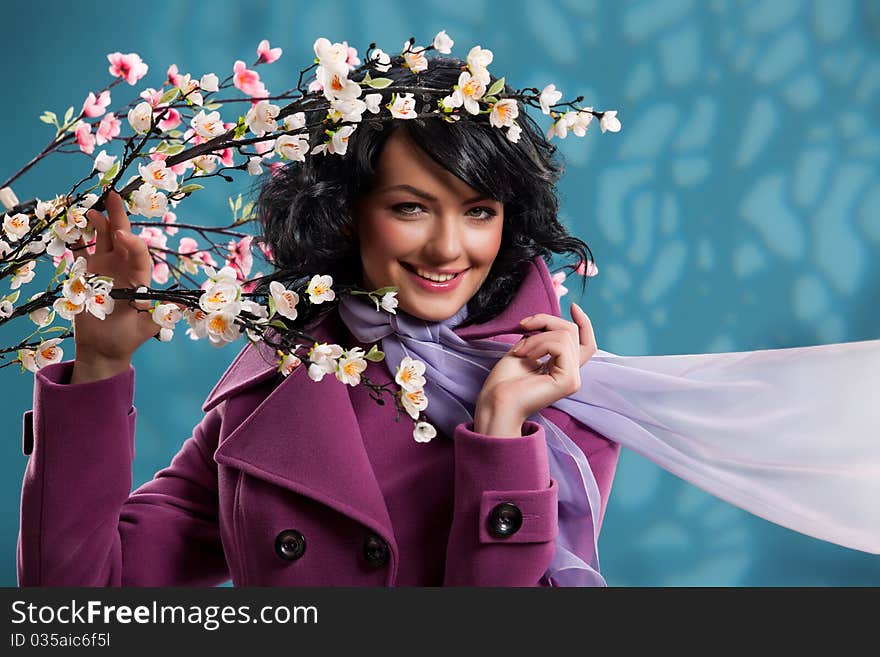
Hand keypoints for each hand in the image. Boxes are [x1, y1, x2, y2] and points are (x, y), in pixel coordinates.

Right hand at [69, 190, 169, 368]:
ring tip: (89, 207)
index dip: (132, 243)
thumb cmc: (128, 337)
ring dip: (97, 222)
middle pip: (122, 237)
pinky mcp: (87, 272)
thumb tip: (181, 306)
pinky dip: (78, 236)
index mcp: (141, 277)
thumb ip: (162, 314)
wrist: (104, 347)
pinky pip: (83, 250)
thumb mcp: (148, 326)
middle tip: (113, 194)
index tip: (123, 236)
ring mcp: (105, 267)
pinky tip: (72, 223)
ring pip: (102, 238)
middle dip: (118, 216)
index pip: (139, 254)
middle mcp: (124, 267)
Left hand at [474, 302, 596, 435]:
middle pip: (571, 331)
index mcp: (563, 368)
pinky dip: (538, 344)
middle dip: (546, 320)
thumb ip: (543, 337)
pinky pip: (559, 345)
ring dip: (536, 336)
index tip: (572, 306)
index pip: (586, 343)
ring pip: (564, 335)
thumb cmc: (504, 380)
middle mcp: (572, 374)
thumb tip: (550, 321)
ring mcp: (573, 379)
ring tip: (519, 351)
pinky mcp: (569, 380)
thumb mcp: (526, 349)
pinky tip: (525, 356)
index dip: (583, 323)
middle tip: (522, 326)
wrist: (495, 402)